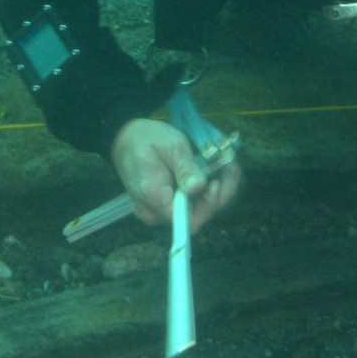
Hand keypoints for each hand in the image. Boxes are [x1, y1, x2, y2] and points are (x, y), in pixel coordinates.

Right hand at [107, 118, 242, 229]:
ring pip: (194, 212)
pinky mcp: (163, 206)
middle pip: (195, 217)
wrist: (125, 138)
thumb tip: (198, 186)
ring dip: (214, 192)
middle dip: (218, 195)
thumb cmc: (146, 138)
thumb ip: (185, 168)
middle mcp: (154, 212)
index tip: (217, 182)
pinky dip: (204, 192)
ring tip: (227, 167)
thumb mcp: (170, 146)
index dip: (209, 205)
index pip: (188, 219)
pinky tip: (215, 173)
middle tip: (231, 167)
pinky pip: (188, 205)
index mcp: (154, 198)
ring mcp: (158, 211)